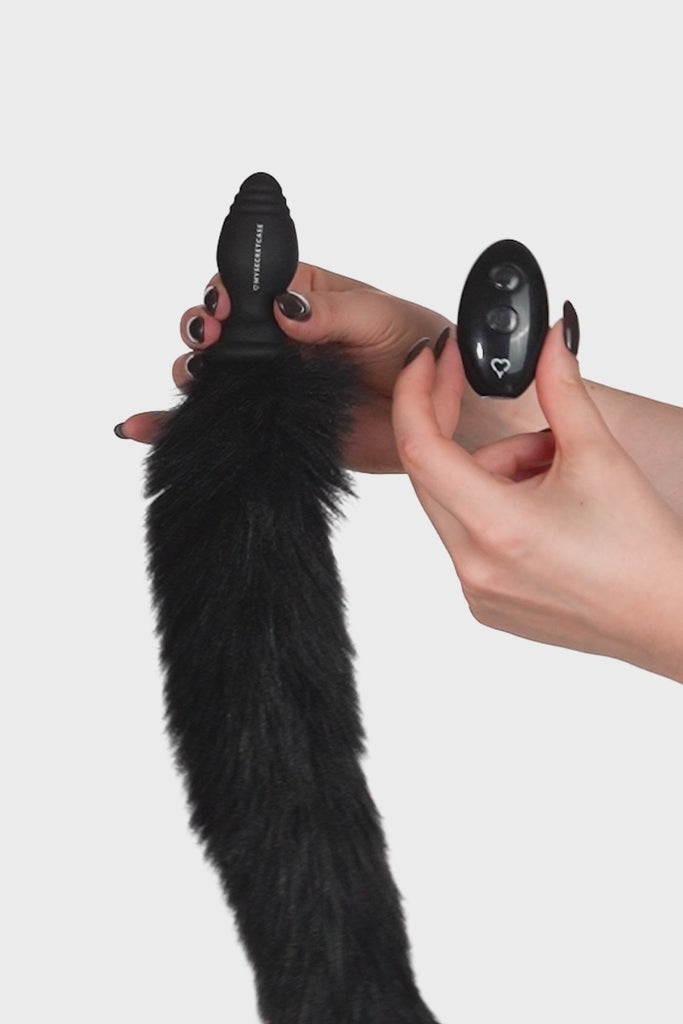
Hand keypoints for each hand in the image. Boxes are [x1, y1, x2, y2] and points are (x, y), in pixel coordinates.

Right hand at [114, 263, 544, 471]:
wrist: (450, 420)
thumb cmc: (428, 354)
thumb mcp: (384, 321)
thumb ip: (333, 313)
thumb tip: (286, 310)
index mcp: (308, 298)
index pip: (252, 284)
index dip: (231, 291)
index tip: (226, 306)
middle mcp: (286, 338)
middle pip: (223, 328)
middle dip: (206, 331)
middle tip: (212, 342)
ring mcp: (278, 383)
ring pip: (217, 374)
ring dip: (194, 375)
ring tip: (196, 381)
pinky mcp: (276, 426)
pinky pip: (223, 423)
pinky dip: (179, 425)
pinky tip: (146, 428)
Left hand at [392, 322, 682, 682]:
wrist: (667, 617)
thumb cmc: (643, 551)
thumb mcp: (598, 454)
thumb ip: (561, 388)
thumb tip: (550, 341)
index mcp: (495, 527)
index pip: (420, 447)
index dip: (418, 392)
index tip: (431, 360)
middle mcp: (473, 566)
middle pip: (434, 473)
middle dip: (469, 437)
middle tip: (517, 422)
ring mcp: (475, 590)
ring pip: (456, 504)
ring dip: (495, 476)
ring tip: (558, 482)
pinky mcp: (485, 603)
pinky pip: (468, 538)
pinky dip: (495, 512)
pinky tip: (546, 516)